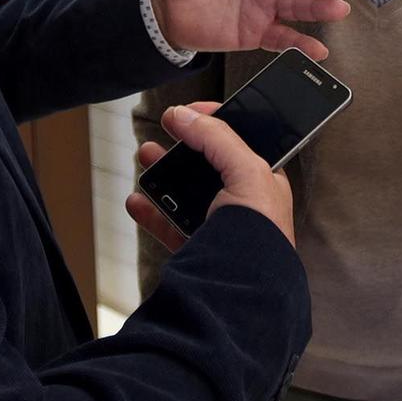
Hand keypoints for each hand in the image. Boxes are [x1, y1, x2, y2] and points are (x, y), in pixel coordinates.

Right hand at [125, 102, 294, 247]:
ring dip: (162, 173)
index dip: (216, 120)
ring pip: (184, 193)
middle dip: (183, 145)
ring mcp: (219, 226)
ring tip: (145, 156)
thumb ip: (216, 138)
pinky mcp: (197, 250)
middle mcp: (244, 202)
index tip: (190, 111)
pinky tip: (136, 201)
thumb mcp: (247, 170)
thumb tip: (183, 115)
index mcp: (265, 180)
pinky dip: (150, 212)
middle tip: (164, 130)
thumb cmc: (262, 233)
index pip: (241, 139)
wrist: (247, 289)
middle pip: (207, 164)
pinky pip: (168, 226)